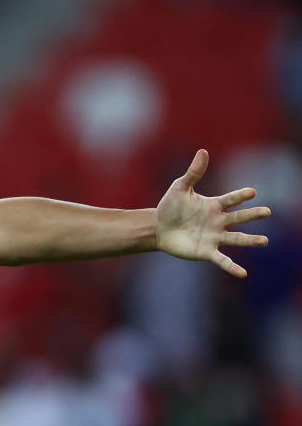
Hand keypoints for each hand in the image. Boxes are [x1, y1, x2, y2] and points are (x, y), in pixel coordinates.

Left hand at [155, 149, 270, 277]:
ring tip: (264, 241)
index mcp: (214, 205)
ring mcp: (214, 237)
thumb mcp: (180, 188)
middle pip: (239, 218)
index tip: (252, 192)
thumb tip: (203, 151)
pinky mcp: (206, 252)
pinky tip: (243, 273)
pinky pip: (222, 260)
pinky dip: (232, 267)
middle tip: (267, 212)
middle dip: (252, 215)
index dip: (240, 196)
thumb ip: (193, 173)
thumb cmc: (170, 207)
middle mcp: (219, 221)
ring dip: (250, 240)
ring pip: (236, 239)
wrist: (158, 228)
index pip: (231, 199)